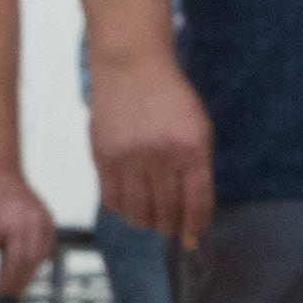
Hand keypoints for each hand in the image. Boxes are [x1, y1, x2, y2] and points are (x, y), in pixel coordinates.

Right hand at [0, 176, 61, 293]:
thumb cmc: (11, 193)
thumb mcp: (32, 213)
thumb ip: (34, 235)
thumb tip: (28, 263)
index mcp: (46, 223)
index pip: (43, 255)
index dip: (34, 273)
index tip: (26, 284)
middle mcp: (36, 225)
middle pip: (31, 262)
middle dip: (22, 280)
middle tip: (14, 292)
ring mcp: (18, 225)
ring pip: (15, 260)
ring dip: (9, 276)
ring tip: (3, 287)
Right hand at [87, 56, 216, 247]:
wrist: (132, 67)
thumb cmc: (171, 99)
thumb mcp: (199, 128)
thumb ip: (199, 170)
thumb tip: (195, 217)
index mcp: (191, 148)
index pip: (197, 202)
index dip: (196, 225)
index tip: (194, 235)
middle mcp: (160, 155)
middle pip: (167, 212)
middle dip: (172, 227)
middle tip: (172, 228)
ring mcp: (129, 157)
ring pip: (138, 212)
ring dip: (147, 222)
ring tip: (151, 217)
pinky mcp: (103, 157)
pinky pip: (112, 200)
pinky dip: (123, 210)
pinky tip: (130, 203)